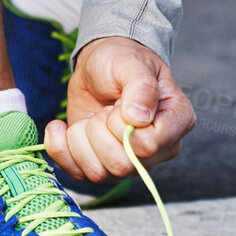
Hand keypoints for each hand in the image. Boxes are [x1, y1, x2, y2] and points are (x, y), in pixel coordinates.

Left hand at [45, 36, 192, 181]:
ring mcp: (130, 162)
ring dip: (79, 140)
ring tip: (89, 116)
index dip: (122, 127)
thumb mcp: (131, 63)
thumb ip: (140, 87)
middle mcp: (158, 149)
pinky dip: (60, 150)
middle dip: (98, 132)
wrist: (99, 67)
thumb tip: (138, 118)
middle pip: (122, 165)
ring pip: (98, 173)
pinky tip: (60, 128)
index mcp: (176, 122)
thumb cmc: (122, 60)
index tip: (117, 104)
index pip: (148, 146)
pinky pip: (76, 175)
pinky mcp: (102, 166)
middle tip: (103, 109)